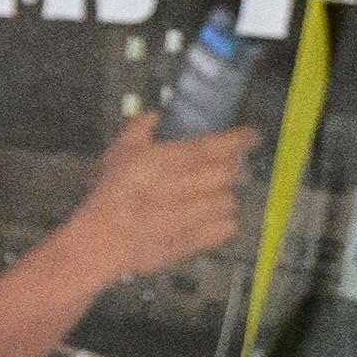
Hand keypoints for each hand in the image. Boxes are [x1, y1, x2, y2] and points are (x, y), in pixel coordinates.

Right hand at [39, 118, 259, 298]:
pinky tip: (211, 217)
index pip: (220, 145)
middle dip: (232, 167)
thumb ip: (139, 129)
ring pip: (231, 200)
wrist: (105, 239)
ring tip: (213, 193)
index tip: (251, 135)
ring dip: (225, 194)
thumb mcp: (118, 152)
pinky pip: (227, 228)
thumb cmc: (110, 193)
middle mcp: (194, 185)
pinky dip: (224, 221)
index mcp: (177, 159)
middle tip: (227, 165)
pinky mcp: (198, 240)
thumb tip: (153, 116)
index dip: (240, 139)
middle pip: (231, 173)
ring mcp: (199, 214)